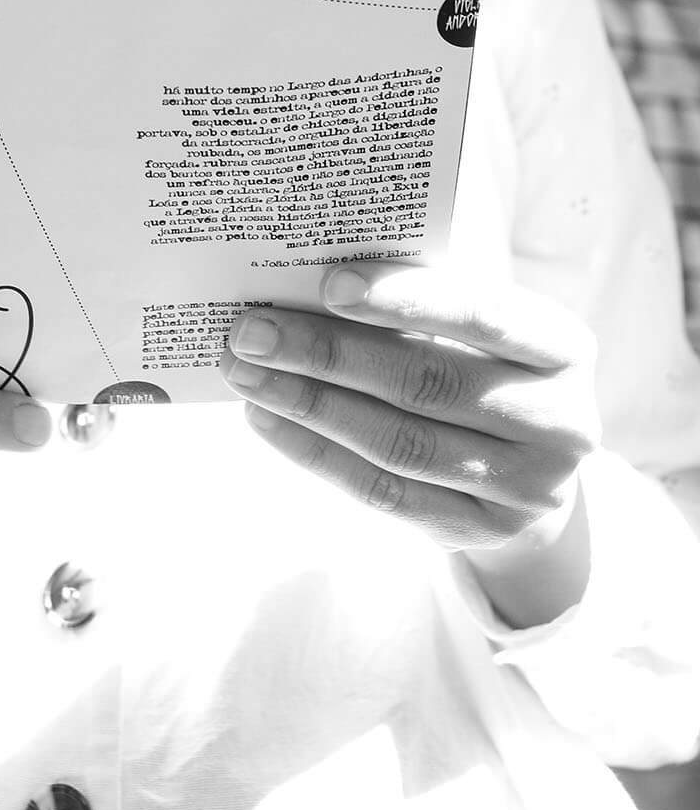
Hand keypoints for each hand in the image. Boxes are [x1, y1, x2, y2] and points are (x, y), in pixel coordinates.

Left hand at [223, 264, 599, 581]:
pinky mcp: (480, 529)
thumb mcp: (480, 328)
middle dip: (329, 352)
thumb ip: (421, 301)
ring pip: (399, 442)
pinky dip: (316, 453)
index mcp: (562, 347)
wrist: (533, 468)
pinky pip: (384, 493)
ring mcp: (526, 486)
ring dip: (309, 403)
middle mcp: (559, 420)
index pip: (482, 314)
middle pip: (427, 382)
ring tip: (246, 372)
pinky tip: (267, 420)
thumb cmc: (486, 365)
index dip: (405, 299)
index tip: (329, 283)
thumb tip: (307, 280)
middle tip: (253, 329)